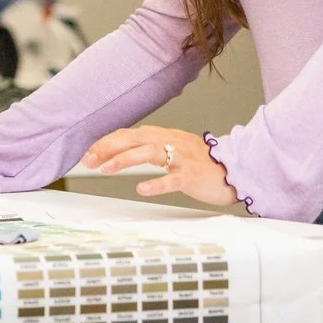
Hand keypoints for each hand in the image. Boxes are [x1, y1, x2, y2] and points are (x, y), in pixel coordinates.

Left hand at [82, 126, 238, 205]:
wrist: (235, 169)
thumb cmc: (201, 162)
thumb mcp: (171, 148)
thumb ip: (149, 147)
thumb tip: (119, 151)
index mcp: (162, 135)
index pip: (127, 134)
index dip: (105, 142)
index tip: (88, 154)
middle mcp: (169, 142)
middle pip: (133, 139)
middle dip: (107, 148)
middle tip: (88, 160)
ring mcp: (181, 158)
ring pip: (149, 153)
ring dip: (125, 160)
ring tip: (106, 169)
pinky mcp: (192, 175)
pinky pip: (173, 179)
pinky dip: (157, 184)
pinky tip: (141, 189)